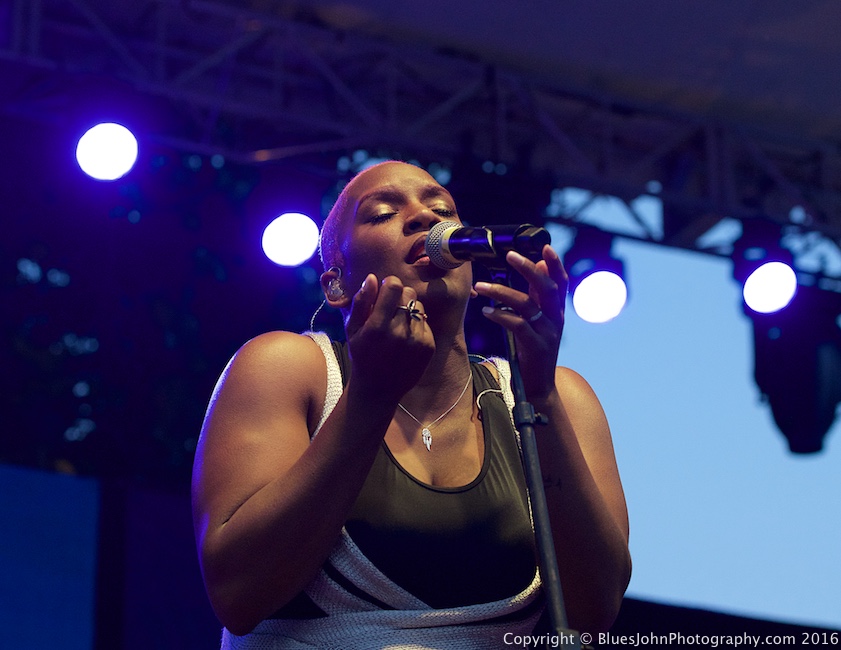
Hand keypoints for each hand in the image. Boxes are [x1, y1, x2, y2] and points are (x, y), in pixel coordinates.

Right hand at [344, 274, 435, 400]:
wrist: (379, 389)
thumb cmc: (362, 355)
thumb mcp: (352, 330)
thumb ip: (360, 302)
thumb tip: (371, 278)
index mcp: (377, 326)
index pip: (394, 286)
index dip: (389, 283)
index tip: (385, 290)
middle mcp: (399, 332)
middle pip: (409, 292)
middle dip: (399, 296)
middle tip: (390, 309)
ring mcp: (417, 340)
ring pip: (419, 306)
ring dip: (409, 310)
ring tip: (397, 326)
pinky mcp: (429, 346)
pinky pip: (426, 322)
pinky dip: (416, 326)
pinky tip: (406, 339)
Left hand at [473, 245, 567, 400]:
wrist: (539, 388)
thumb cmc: (533, 351)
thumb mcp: (538, 321)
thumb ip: (537, 296)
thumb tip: (537, 265)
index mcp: (556, 312)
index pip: (561, 282)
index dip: (555, 264)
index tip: (544, 246)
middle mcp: (556, 320)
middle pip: (548, 288)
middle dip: (529, 269)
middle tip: (510, 255)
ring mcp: (548, 334)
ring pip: (528, 305)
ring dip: (502, 292)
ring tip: (481, 286)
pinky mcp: (536, 348)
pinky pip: (518, 326)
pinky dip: (501, 316)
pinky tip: (486, 311)